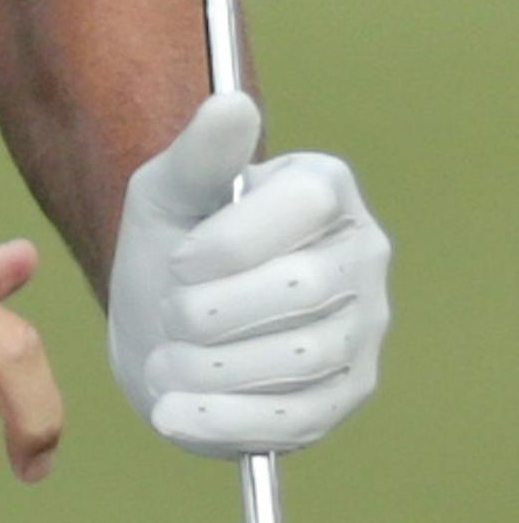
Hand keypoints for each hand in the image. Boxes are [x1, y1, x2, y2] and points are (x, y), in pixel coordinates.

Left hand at [107, 90, 390, 453]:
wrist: (160, 330)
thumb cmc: (172, 247)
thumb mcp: (167, 192)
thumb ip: (198, 153)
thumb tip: (232, 103)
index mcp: (325, 189)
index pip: (305, 204)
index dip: (230, 240)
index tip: (178, 260)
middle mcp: (362, 254)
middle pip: (306, 285)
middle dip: (214, 309)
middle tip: (169, 313)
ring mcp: (363, 329)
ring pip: (304, 355)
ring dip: (213, 365)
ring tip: (165, 361)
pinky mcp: (344, 396)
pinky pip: (298, 417)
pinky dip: (226, 419)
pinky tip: (172, 412)